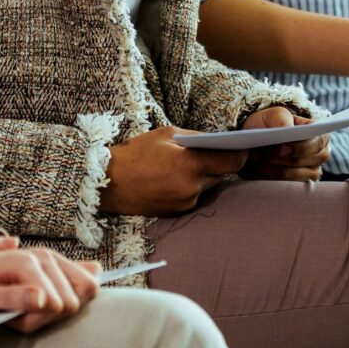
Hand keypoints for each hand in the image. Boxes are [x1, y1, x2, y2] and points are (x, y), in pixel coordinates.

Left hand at [0, 249, 100, 333]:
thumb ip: (11, 298)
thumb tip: (43, 300)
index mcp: (27, 263)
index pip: (56, 305)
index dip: (35, 321)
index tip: (9, 318)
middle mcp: (46, 256)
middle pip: (72, 301)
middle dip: (48, 317)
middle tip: (20, 314)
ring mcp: (55, 257)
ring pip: (87, 289)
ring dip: (63, 306)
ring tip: (35, 307)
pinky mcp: (61, 262)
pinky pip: (89, 278)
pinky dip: (80, 292)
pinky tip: (58, 295)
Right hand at [100, 126, 247, 215]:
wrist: (106, 183)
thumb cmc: (135, 153)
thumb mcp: (167, 134)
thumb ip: (198, 138)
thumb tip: (222, 139)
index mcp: (190, 164)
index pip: (233, 160)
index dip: (240, 153)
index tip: (242, 147)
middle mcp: (192, 186)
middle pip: (222, 174)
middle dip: (219, 164)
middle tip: (211, 153)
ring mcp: (186, 202)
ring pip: (208, 186)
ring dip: (204, 176)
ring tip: (186, 165)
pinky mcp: (178, 213)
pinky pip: (195, 197)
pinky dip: (191, 187)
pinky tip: (176, 179)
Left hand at [239, 107, 329, 181]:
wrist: (256, 140)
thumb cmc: (269, 124)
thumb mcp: (273, 114)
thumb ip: (281, 118)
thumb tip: (288, 128)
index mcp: (320, 135)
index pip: (318, 143)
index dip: (300, 147)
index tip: (281, 148)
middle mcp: (320, 155)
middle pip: (305, 161)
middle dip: (280, 158)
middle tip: (259, 153)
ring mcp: (312, 172)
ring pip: (293, 175)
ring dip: (272, 167)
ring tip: (256, 159)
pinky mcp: (299, 185)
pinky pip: (286, 186)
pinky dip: (270, 177)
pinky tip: (259, 168)